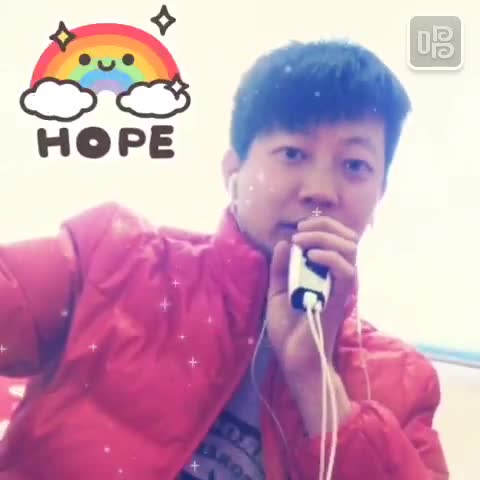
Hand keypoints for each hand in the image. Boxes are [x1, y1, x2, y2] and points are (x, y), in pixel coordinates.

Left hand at [265, 215, 358, 379]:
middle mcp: (337, 277)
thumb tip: (285, 241)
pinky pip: (346, 271)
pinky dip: (329, 257)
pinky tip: (311, 255)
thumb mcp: (278, 291)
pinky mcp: (339, 299)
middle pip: (348, 238)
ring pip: (350, 249)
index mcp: (325, 273)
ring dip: (324, 237)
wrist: (294, 359)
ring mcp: (339, 288)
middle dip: (324, 225)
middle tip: (300, 231)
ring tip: (301, 240)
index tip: (298, 229)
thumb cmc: (289, 328)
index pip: (337, 239)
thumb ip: (281, 267)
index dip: (321, 225)